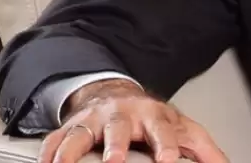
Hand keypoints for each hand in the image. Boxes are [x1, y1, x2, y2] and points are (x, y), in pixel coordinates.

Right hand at [39, 79, 227, 162]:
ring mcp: (93, 121)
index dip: (166, 145)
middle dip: (115, 145)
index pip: (162, 129)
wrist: (115, 94)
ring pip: (80, 134)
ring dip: (72, 150)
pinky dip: (48, 153)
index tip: (168, 161)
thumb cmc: (151, 118)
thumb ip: (202, 150)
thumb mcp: (181, 128)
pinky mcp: (70, 128)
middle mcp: (121, 116)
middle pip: (118, 129)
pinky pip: (54, 140)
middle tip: (114, 160)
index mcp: (152, 115)